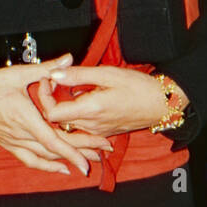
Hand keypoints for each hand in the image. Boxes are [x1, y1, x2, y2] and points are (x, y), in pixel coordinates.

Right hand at [0, 55, 109, 175]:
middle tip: (102, 152)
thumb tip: (67, 59)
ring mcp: (13, 141)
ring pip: (44, 157)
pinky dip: (47, 166)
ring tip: (88, 161)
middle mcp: (20, 134)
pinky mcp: (8, 143)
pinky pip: (30, 159)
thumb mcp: (16, 74)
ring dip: (67, 159)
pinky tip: (59, 168)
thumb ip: (45, 68)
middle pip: (54, 149)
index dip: (73, 150)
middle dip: (80, 152)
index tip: (89, 158)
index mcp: (23, 117)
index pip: (53, 139)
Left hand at [41, 65, 183, 137]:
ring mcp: (97, 131)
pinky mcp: (102, 132)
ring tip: (70, 87)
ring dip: (63, 107)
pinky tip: (83, 98)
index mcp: (91, 110)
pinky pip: (80, 126)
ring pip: (68, 124)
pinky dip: (75, 113)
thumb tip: (54, 73)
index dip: (45, 96)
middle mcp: (91, 125)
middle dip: (51, 100)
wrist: (161, 104)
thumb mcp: (107, 73)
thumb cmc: (138, 87)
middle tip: (56, 80)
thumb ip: (78, 74)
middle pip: (57, 120)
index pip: (51, 113)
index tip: (48, 79)